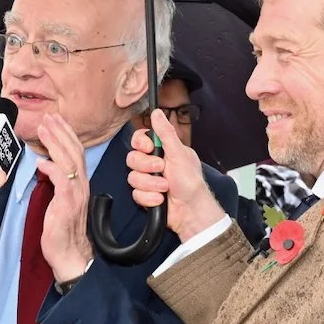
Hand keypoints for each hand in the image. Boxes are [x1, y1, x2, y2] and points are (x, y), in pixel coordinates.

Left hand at [35, 114, 93, 282]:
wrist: (70, 254)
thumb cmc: (63, 230)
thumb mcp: (60, 201)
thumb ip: (57, 182)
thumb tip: (46, 166)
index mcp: (79, 183)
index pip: (76, 152)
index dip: (66, 134)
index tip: (55, 120)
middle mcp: (81, 185)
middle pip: (74, 152)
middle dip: (61, 132)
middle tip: (49, 118)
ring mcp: (76, 194)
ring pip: (68, 162)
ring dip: (56, 143)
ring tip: (45, 129)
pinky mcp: (67, 204)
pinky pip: (62, 182)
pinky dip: (52, 169)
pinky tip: (41, 162)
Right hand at [127, 108, 224, 240]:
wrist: (191, 210)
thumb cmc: (191, 182)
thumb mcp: (180, 154)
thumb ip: (166, 133)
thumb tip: (157, 112)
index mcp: (162, 150)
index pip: (139, 139)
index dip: (140, 144)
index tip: (149, 148)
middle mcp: (153, 163)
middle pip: (132, 158)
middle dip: (147, 167)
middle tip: (162, 169)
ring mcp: (148, 179)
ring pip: (132, 177)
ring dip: (150, 184)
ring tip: (165, 188)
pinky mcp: (145, 195)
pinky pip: (136, 194)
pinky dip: (149, 198)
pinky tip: (160, 199)